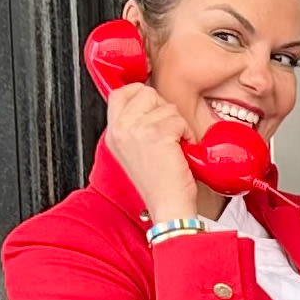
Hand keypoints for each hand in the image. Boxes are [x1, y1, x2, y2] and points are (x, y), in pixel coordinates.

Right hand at [101, 79, 204, 222]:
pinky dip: (187, 133)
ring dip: (178, 124)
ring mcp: (135, 130)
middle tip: (168, 131)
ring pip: (166, 106)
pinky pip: (178, 119)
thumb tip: (150, 102)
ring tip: (174, 145)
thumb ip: (135, 125)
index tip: (154, 105)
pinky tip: (182, 149)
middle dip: (163, 108)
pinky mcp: (155, 134)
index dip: (140, 92)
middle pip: (144, 93)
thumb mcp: (135, 151)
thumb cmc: (159, 185)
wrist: (168, 207)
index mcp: (113, 133)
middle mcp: (120, 130)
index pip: (119, 93)